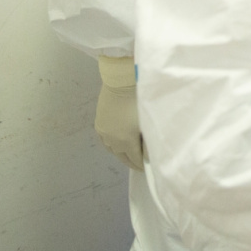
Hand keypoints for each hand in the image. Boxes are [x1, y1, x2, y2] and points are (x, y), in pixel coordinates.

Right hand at [96, 55, 142, 169]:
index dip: (141, 165)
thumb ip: (150, 139)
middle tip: (139, 164)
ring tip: (129, 155)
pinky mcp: (99, 123)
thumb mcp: (148, 120)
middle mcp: (112, 139)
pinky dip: (112, 145)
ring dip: (121, 154)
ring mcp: (104, 132)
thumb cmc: (140, 99)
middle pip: (122, 156)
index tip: (148, 168)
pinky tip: (117, 144)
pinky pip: (105, 141)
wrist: (121, 82)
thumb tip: (151, 153)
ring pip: (112, 149)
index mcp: (126, 140)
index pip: (134, 159)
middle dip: (131, 162)